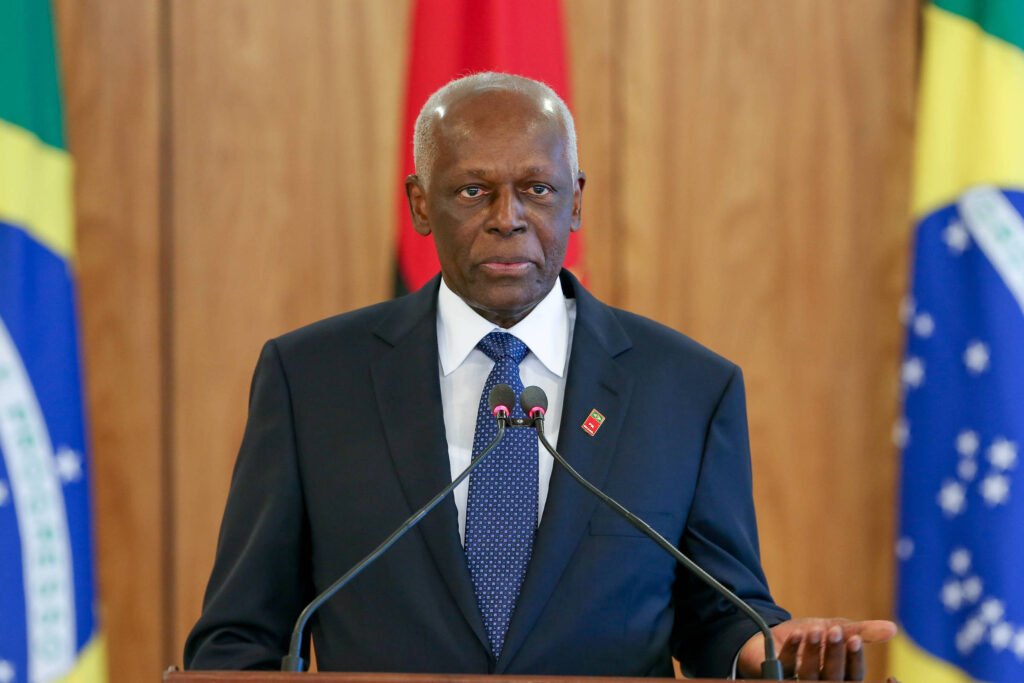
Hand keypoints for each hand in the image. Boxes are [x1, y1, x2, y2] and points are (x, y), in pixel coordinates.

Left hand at [738, 617, 896, 679]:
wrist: (774, 633)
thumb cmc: (811, 636)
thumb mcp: (837, 629)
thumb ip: (862, 631)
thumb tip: (892, 628)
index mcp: (840, 677)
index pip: (854, 676)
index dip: (856, 659)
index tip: (856, 639)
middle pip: (834, 677)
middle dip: (836, 654)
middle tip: (837, 632)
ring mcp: (798, 681)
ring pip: (810, 674)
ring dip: (813, 651)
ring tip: (816, 630)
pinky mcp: (776, 674)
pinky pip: (786, 666)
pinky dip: (793, 649)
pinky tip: (798, 634)